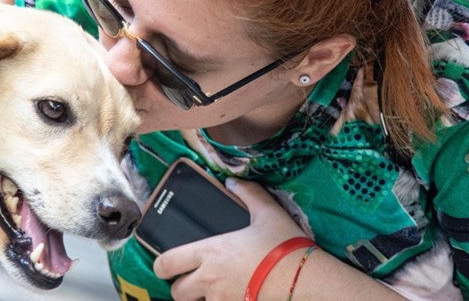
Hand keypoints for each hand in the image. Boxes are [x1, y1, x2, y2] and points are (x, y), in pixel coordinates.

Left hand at [153, 178, 306, 300]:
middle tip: (194, 281)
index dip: (162, 265)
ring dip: (201, 300)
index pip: (166, 263)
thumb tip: (233, 181)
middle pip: (177, 292)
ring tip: (216, 291)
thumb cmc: (285, 246)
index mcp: (209, 252)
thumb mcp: (268, 213)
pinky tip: (234, 296)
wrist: (306, 280)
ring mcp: (221, 300)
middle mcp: (209, 279)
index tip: (168, 265)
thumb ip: (248, 194)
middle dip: (182, 288)